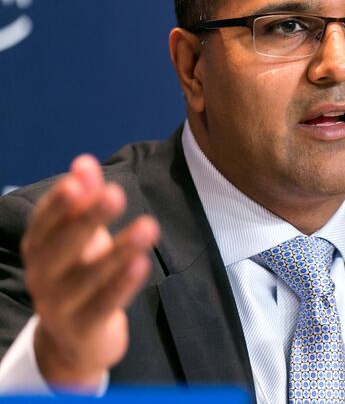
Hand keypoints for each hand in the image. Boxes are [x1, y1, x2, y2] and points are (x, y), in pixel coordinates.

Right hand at [20, 155, 158, 390]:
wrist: (74, 341)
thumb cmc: (80, 273)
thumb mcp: (81, 236)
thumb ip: (84, 199)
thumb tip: (84, 161)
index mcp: (39, 247)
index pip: (45, 221)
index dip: (60, 201)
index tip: (80, 179)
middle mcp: (42, 275)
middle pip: (61, 247)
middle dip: (88, 219)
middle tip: (116, 193)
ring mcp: (59, 305)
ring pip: (87, 277)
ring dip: (118, 250)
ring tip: (147, 226)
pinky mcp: (83, 328)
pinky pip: (104, 305)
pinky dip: (122, 284)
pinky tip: (141, 263)